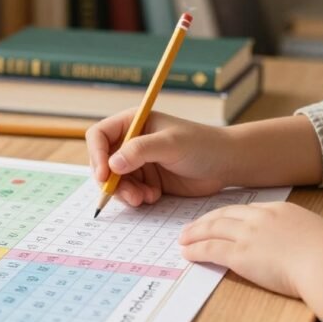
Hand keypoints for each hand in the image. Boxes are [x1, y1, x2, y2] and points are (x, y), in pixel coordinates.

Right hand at [85, 110, 232, 205]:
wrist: (226, 164)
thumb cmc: (202, 145)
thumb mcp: (170, 144)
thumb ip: (140, 151)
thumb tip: (111, 164)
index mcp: (132, 123)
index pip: (99, 136)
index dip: (96, 155)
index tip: (104, 176)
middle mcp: (130, 142)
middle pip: (102, 162)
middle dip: (111, 181)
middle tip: (129, 195)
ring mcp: (137, 163)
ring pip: (114, 181)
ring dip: (124, 193)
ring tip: (144, 198)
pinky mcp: (146, 180)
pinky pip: (128, 192)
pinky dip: (136, 197)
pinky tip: (153, 196)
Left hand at [179, 201, 322, 318]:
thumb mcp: (318, 236)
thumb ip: (303, 237)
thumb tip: (304, 248)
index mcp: (281, 211)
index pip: (247, 209)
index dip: (229, 215)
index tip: (219, 219)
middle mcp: (261, 218)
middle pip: (225, 215)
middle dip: (205, 220)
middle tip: (191, 226)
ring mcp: (249, 235)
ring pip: (213, 229)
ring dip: (195, 233)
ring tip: (183, 239)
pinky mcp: (241, 255)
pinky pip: (211, 249)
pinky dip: (196, 250)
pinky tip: (187, 253)